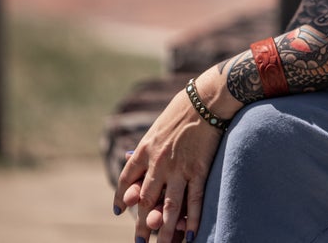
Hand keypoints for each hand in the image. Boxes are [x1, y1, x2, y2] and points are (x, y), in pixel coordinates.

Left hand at [113, 81, 226, 241]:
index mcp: (144, 149)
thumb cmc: (184, 107)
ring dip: (165, 229)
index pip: (126, 179)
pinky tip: (190, 234)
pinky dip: (192, 219)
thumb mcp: (158, 124)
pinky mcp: (199, 169)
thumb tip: (134, 155)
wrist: (208, 97)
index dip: (122, 197)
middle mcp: (158, 163)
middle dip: (141, 223)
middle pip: (146, 200)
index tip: (119, 210)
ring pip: (169, 206)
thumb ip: (149, 144)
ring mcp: (179, 168)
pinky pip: (195, 199)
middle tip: (140, 241)